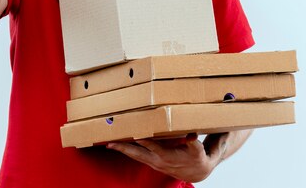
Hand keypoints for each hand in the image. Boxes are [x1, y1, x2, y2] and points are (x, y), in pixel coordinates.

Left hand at [107, 132, 229, 182]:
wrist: (196, 171)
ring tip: (108, 142)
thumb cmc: (196, 157)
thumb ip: (193, 142)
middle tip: (110, 142)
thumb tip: (191, 134)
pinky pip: (137, 155)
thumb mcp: (197, 149)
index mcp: (167, 156)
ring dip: (121, 149)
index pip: (152, 147)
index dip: (144, 141)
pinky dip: (127, 150)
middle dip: (123, 148)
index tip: (135, 134)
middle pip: (137, 153)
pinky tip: (118, 145)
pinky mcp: (152, 161)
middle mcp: (157, 160)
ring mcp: (153, 162)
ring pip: (134, 155)